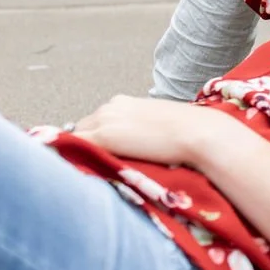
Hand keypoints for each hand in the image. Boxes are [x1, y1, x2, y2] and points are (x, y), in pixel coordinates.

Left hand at [73, 96, 224, 166]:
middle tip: (91, 161)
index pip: (97, 119)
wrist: (197, 132)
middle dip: (85, 142)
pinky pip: (75, 146)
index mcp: (123, 102)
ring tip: (84, 167)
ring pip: (76, 136)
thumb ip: (142, 128)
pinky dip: (71, 155)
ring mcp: (105, 121)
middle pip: (82, 126)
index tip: (101, 151)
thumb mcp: (160, 124)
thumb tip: (141, 143)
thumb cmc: (189, 130)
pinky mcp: (104, 138)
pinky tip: (74, 167)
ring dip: (79, 150)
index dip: (96, 135)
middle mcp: (110, 107)